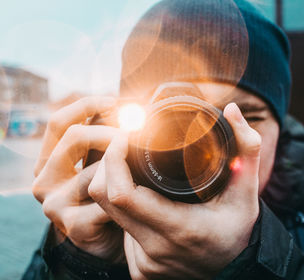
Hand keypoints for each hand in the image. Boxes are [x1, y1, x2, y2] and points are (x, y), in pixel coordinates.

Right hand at [32, 96, 124, 262]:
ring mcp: (54, 204)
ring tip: (137, 171)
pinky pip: (109, 197)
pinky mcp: (73, 225)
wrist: (103, 239)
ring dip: (122, 167)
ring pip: (96, 168)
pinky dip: (128, 192)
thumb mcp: (96, 161)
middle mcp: (43, 180)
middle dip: (110, 131)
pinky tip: (137, 194)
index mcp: (47, 160)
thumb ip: (100, 138)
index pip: (59, 122)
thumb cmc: (101, 194)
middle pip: (74, 136)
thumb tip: (123, 106)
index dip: (87, 105)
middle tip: (134, 135)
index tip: (115, 101)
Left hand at [88, 102, 260, 278]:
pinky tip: (141, 200)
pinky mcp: (139, 268)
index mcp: (180, 227)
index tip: (124, 136)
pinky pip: (118, 230)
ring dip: (113, 186)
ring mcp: (144, 262)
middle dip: (107, 165)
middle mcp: (155, 248)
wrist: (234, 270)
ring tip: (132, 169)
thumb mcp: (247, 192)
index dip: (114, 159)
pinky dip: (123, 209)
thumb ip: (246, 150)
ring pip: (106, 215)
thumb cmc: (239, 230)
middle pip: (104, 199)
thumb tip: (233, 110)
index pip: (122, 193)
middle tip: (124, 145)